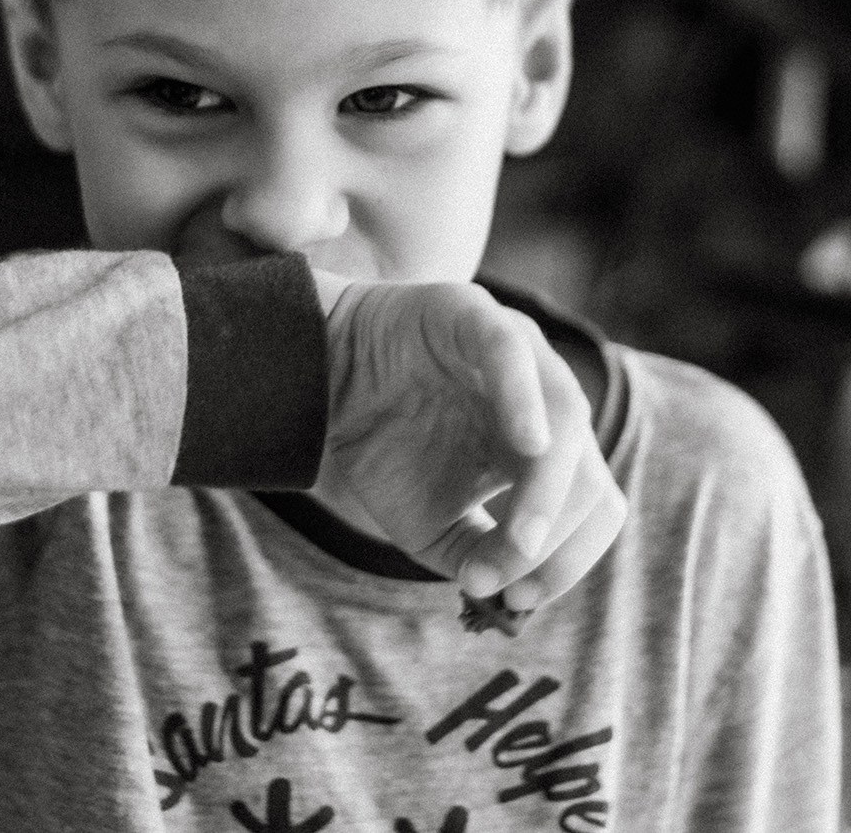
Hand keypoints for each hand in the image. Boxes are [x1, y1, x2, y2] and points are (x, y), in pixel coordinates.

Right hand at [314, 275, 625, 601]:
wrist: (323, 379)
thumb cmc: (385, 446)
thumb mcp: (431, 525)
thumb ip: (475, 557)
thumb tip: (509, 593)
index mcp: (544, 451)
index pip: (594, 509)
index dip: (570, 562)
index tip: (520, 601)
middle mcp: (544, 400)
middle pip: (590, 475)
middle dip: (556, 539)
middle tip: (508, 575)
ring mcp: (517, 352)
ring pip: (568, 419)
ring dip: (550, 491)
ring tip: (521, 540)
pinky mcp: (474, 314)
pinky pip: (511, 353)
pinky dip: (525, 399)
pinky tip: (527, 445)